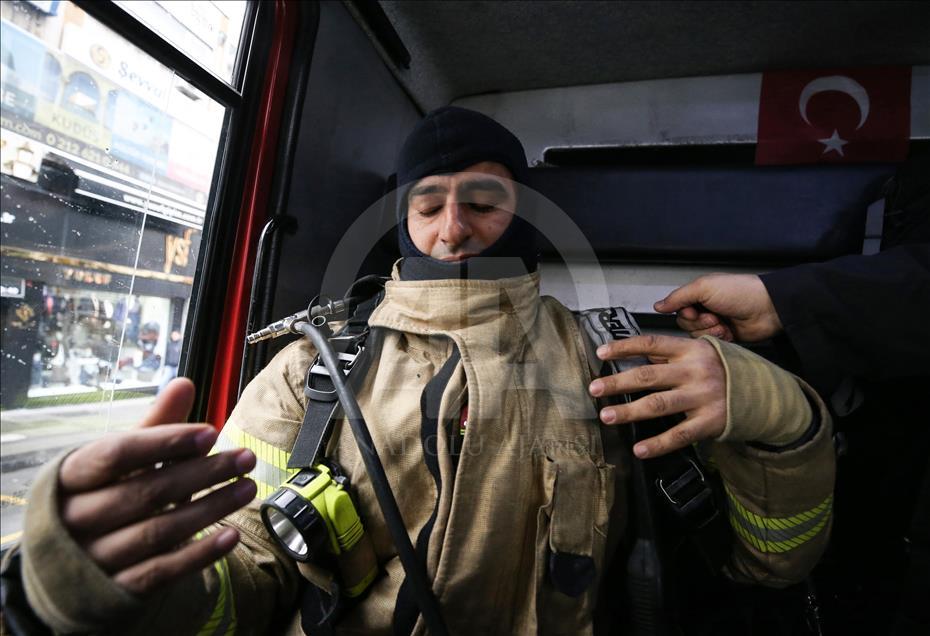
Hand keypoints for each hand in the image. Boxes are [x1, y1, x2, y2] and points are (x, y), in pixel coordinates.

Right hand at [58, 379, 256, 595]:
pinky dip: (200, 553)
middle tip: (245, 457)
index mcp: (69, 477)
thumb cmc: (96, 497)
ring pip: (158, 531)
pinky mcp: (114, 590)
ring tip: (247, 488)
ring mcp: (92, 558)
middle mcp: (75, 519)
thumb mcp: (116, 461)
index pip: (116, 454)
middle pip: (145, 491)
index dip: (164, 441)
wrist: (61, 569)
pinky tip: (232, 535)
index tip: (210, 432)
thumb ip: (153, 426)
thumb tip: (184, 383)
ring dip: (210, 508)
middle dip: (202, 473)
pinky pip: (162, 571)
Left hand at [588, 335, 725, 457]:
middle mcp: (695, 372)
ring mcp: (702, 398)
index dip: (624, 347)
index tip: (601, 352)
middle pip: (649, 376)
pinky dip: (658, 444)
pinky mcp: (709, 422)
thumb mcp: (703, 352)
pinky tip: (639, 449)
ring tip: (607, 416)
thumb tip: (638, 357)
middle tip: (594, 388)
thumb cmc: (725, 370)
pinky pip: (679, 435)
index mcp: (690, 350)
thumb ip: (673, 355)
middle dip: (618, 382)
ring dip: (629, 411)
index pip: (651, 344)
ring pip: (659, 405)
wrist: (766, 394)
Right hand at [654, 274, 782, 341]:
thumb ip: (678, 297)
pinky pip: (711, 344)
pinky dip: (719, 339)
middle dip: (700, 323)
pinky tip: (729, 332)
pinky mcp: (725, 337)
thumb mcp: (704, 287)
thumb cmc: (741, 292)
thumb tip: (658, 305)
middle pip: (686, 325)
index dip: (685, 313)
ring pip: (698, 336)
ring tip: (723, 324)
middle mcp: (706, 309)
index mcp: (699, 295)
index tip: (695, 310)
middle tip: (714, 316)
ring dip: (710, 331)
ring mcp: (715, 324)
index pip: (678, 309)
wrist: (768, 308)